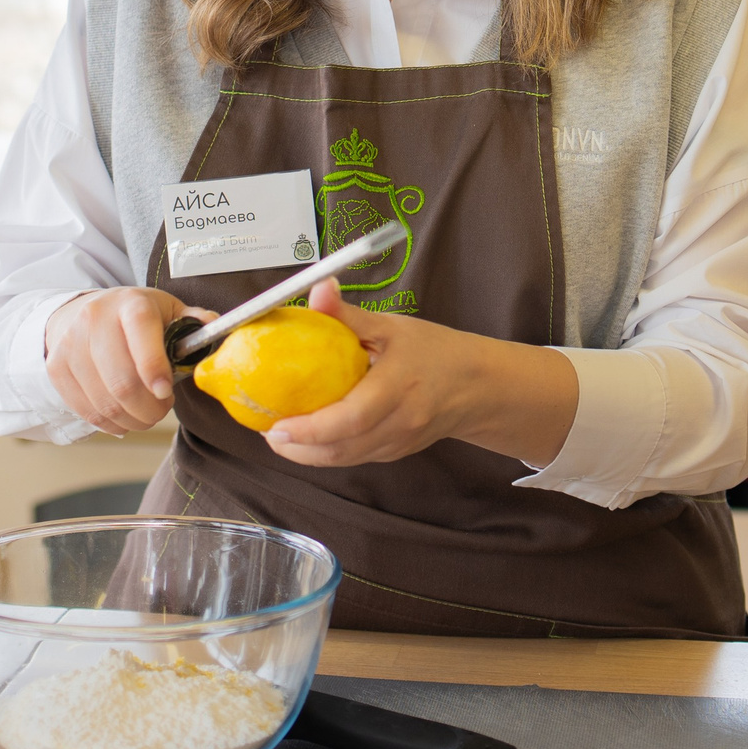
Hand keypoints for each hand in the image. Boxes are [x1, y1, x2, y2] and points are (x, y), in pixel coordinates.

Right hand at [44, 288, 202, 434]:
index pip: (140, 332)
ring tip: (146, 414)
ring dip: (133, 420)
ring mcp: (71, 345)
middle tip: (161, 409)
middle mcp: (95, 320)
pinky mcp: (57, 369)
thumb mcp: (165, 309)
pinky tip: (124, 416)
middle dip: (149, 408)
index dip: (154, 368)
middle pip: (122, 381)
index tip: (166, 392)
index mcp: (130, 304)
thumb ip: (193, 321)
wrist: (82, 312)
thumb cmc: (132, 316)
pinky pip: (88, 411)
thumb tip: (215, 326)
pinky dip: (112, 423)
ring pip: (105, 402)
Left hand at [261, 279, 576, 468]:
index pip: (351, 418)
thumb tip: (317, 288)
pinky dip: (327, 452)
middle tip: (268, 432)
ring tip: (279, 436)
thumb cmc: (436, 352)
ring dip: (308, 454)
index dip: (310, 428)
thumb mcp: (393, 327)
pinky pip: (355, 457)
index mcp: (399, 388)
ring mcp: (398, 443)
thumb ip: (350, 315)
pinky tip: (307, 437)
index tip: (277, 425)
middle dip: (298, 448)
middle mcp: (400, 423)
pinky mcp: (395, 453)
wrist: (479, 387)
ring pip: (345, 460)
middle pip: (342, 449)